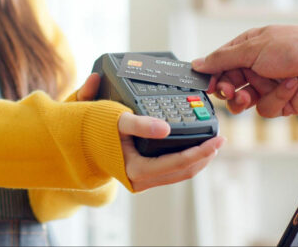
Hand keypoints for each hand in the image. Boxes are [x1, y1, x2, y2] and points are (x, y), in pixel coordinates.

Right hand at [76, 73, 225, 191]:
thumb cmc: (93, 128)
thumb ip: (139, 123)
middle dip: (205, 156)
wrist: (75, 142)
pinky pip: (171, 170)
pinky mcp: (143, 173)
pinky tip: (196, 148)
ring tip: (213, 144)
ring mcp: (142, 178)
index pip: (178, 162)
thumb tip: (165, 127)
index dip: (201, 151)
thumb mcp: (114, 119)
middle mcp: (140, 178)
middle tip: (222, 139)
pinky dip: (186, 160)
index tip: (217, 140)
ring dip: (198, 159)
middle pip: (183, 171)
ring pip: (179, 173)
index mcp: (135, 169)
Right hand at [191, 24, 297, 116]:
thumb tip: (198, 63)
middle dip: (228, 90)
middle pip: (229, 87)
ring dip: (248, 99)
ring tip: (252, 94)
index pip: (219, 65)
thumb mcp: (252, 47)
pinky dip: (277, 98)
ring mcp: (268, 86)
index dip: (211, 76)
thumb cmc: (294, 45)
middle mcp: (255, 68)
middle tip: (229, 90)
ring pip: (244, 103)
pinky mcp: (281, 102)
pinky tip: (290, 85)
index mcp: (246, 49)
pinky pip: (267, 109)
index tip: (206, 84)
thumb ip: (222, 58)